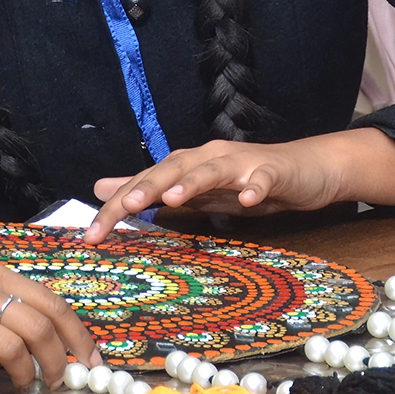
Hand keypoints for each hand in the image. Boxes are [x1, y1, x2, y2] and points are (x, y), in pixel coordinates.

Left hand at [84, 128, 394, 243]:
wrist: (303, 169)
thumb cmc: (242, 181)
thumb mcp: (192, 190)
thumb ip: (150, 190)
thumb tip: (101, 189)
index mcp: (183, 165)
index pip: (143, 185)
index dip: (116, 208)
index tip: (91, 235)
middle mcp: (206, 158)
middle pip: (169, 171)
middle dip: (144, 188)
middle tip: (121, 208)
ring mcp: (240, 162)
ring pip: (210, 170)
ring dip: (190, 182)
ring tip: (171, 198)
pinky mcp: (272, 171)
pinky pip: (262, 179)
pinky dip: (254, 186)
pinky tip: (247, 199)